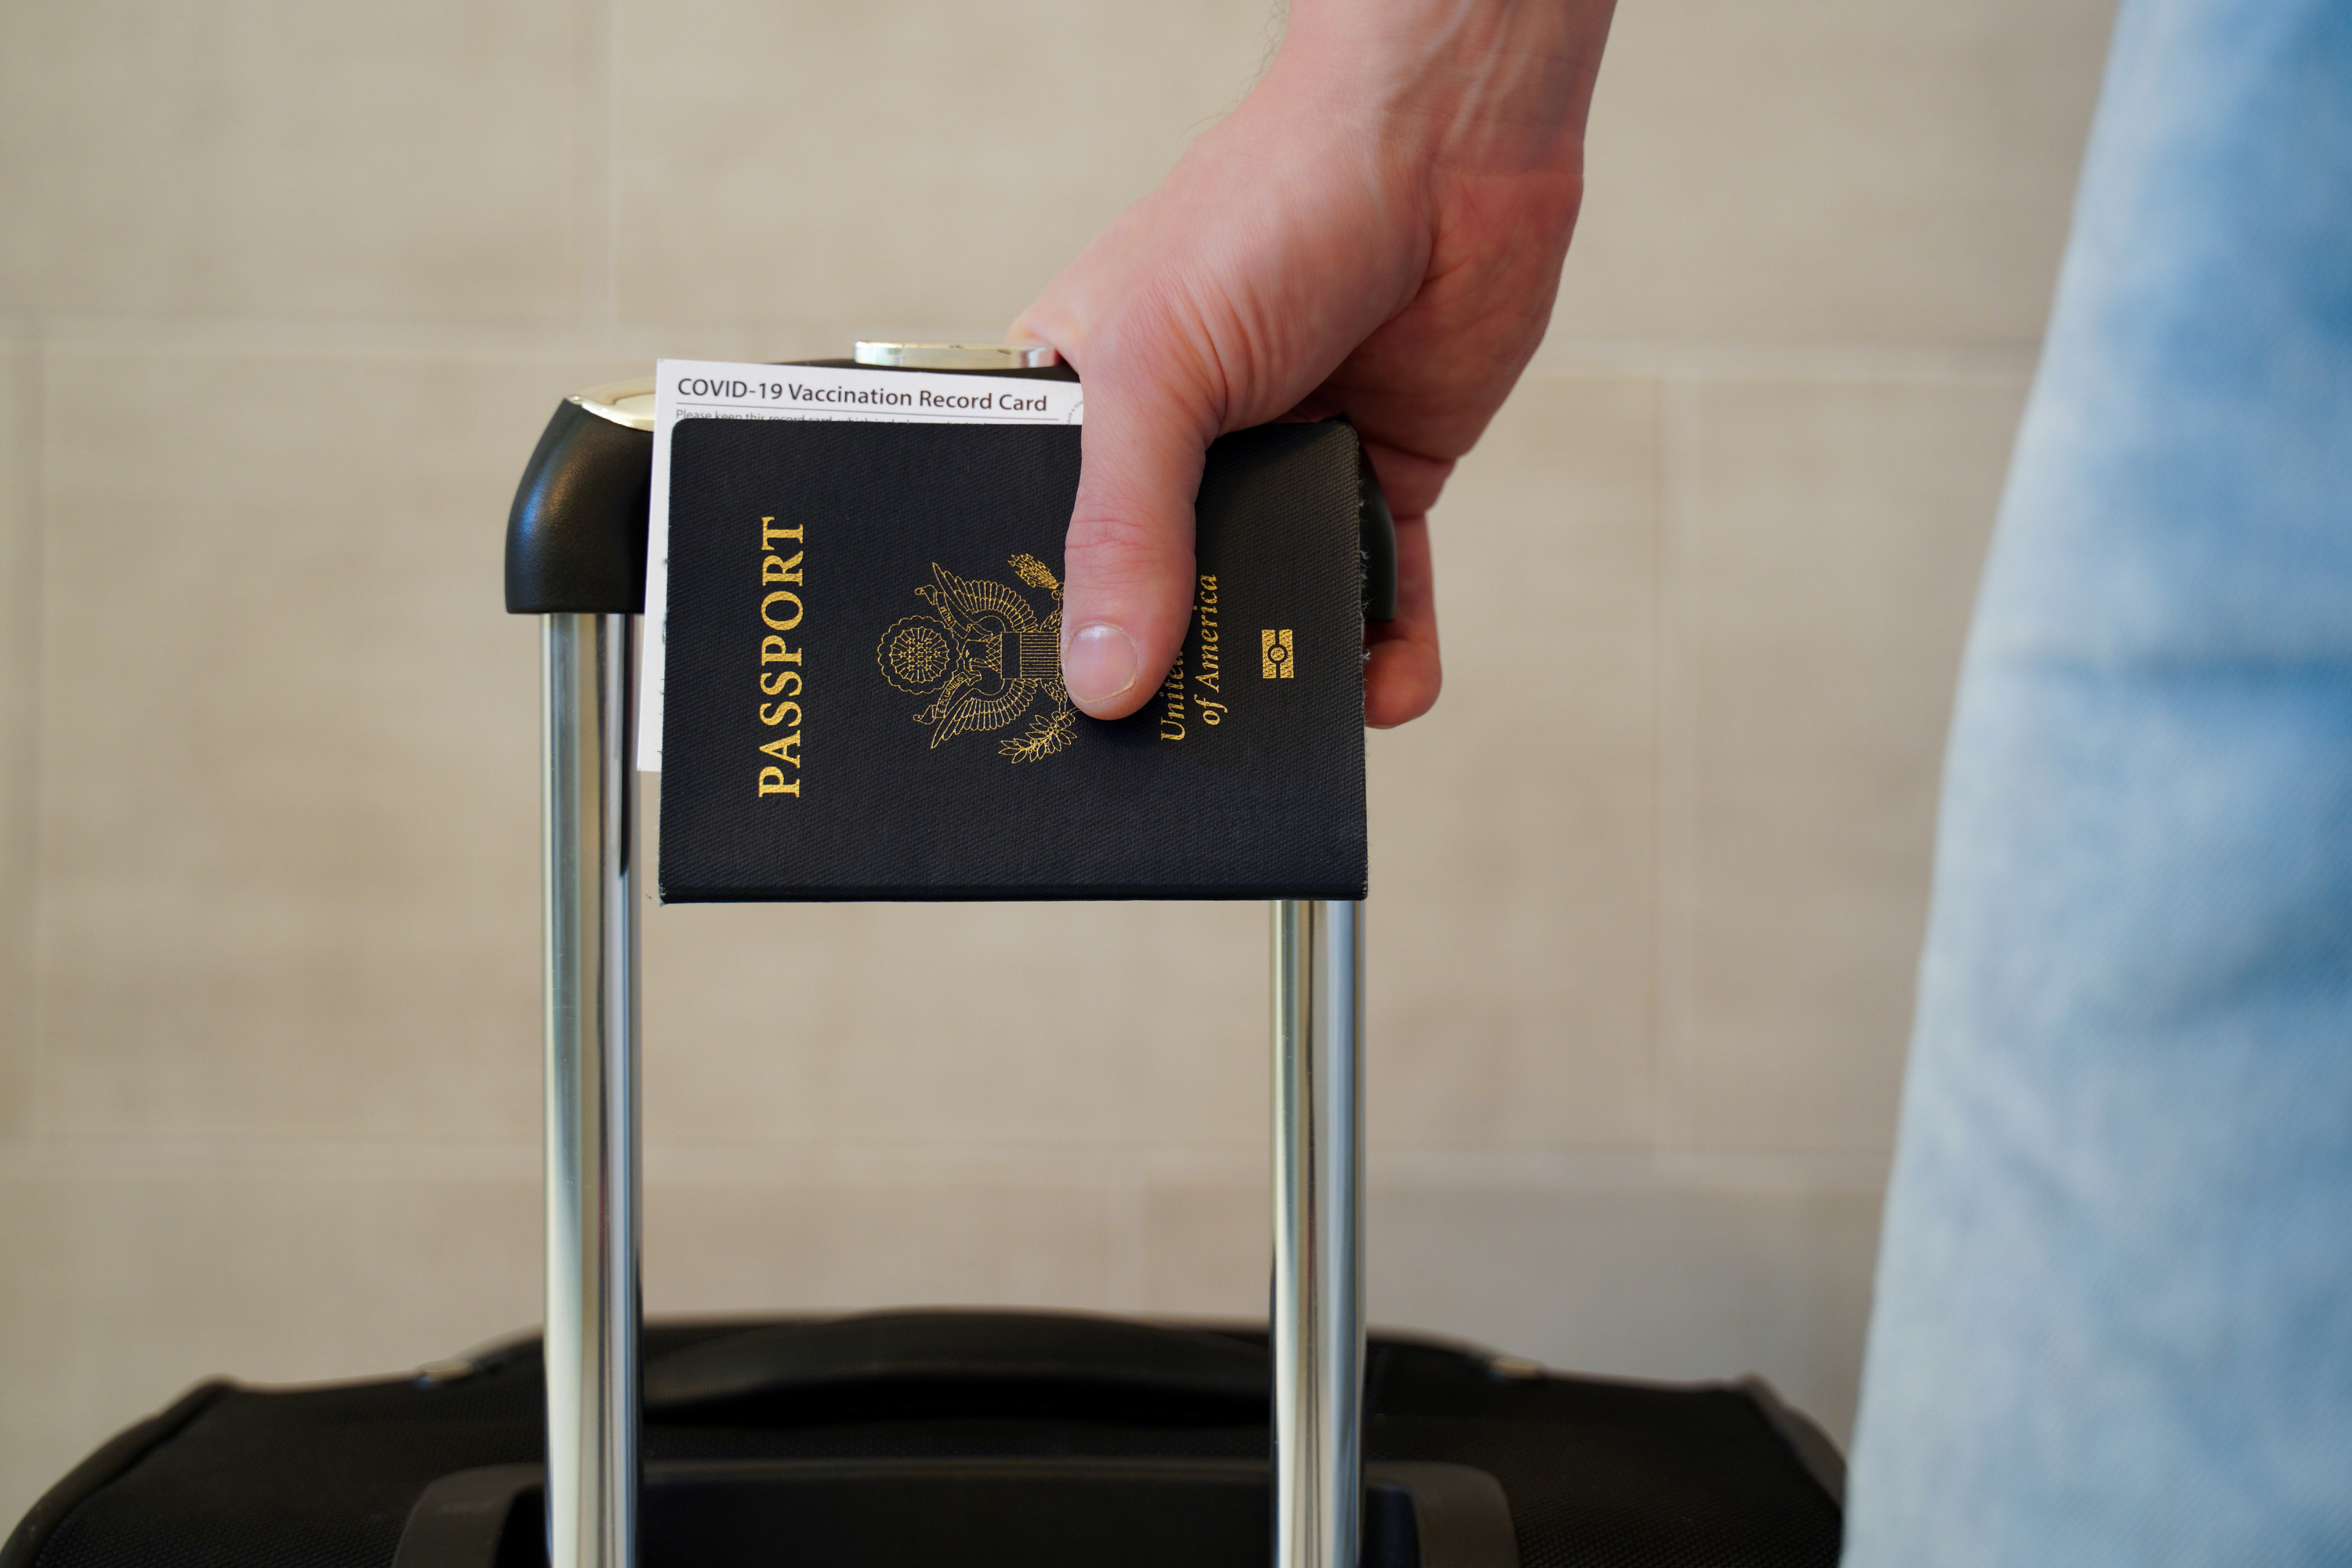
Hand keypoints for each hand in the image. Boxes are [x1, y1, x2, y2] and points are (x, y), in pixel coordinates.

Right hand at [1013, 0, 1615, 726]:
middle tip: (1157, 769)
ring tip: (1276, 748)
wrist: (1446, 141)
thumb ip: (1128, 526)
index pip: (1035, 544)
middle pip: (1154, 599)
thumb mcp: (1159, 367)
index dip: (1033, 632)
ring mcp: (1280, 474)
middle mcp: (1177, 455)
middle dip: (1165, 677)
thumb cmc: (1269, 204)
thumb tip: (1104, 681)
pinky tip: (1384, 692)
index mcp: (1082, 410)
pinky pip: (1376, 594)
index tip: (1033, 723)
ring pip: (1267, 609)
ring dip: (1280, 676)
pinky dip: (1387, 651)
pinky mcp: (1377, 484)